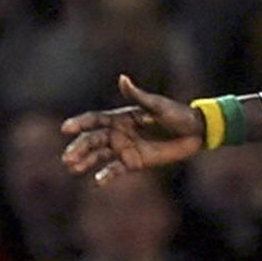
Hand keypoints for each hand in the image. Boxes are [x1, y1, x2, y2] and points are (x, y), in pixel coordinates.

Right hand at [60, 74, 204, 181]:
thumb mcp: (158, 106)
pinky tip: (97, 182)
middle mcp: (117, 133)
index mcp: (120, 117)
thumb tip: (122, 78)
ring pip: (99, 155)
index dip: (80, 124)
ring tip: (73, 168)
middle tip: (67, 158)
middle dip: (79, 148)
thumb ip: (138, 95)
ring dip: (85, 161)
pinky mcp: (133, 162)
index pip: (94, 120)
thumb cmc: (177, 115)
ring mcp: (124, 148)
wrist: (196, 133)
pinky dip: (105, 175)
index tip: (66, 129)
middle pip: (92, 140)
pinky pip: (115, 169)